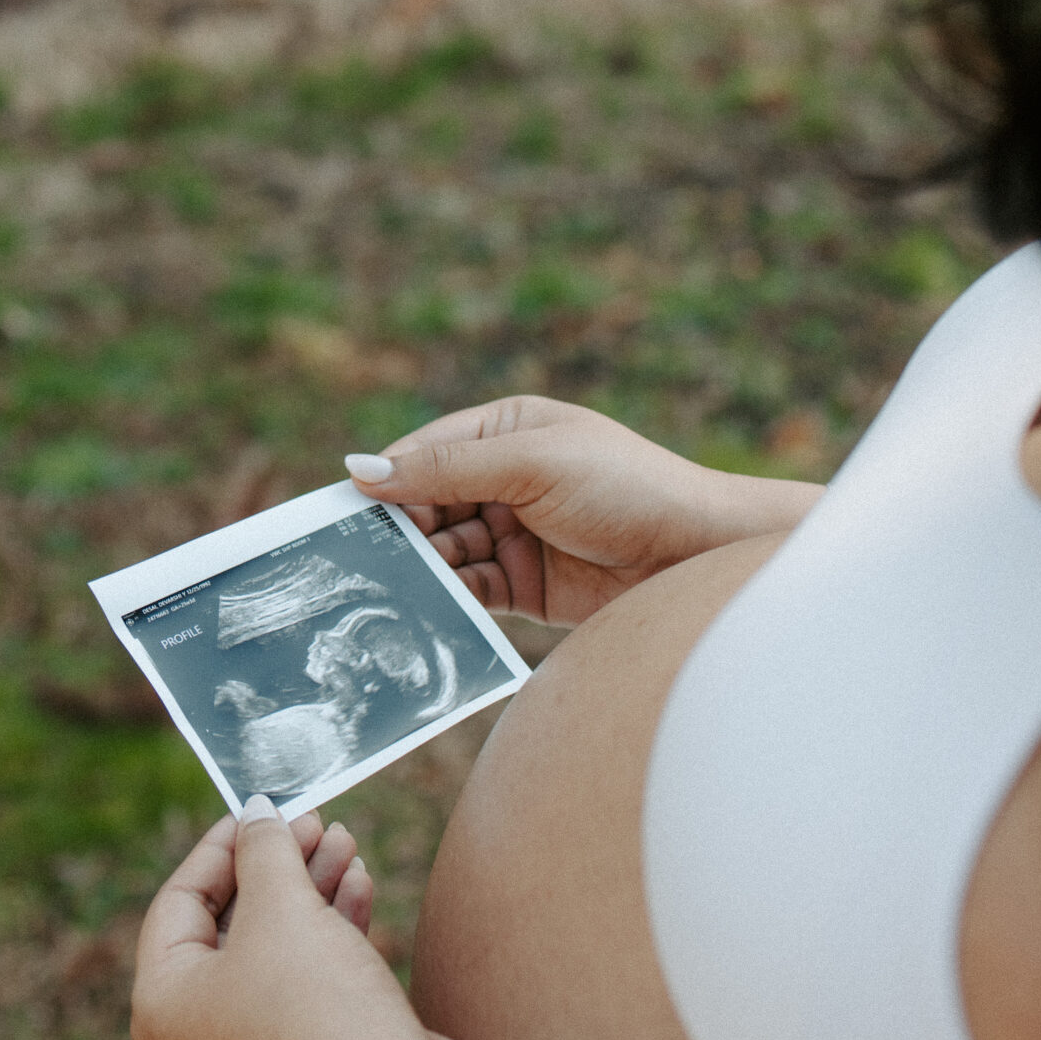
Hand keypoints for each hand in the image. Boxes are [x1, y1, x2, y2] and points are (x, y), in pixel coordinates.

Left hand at [132, 799, 469, 1039]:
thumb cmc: (318, 1008)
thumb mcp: (282, 910)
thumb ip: (264, 851)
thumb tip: (255, 812)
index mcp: (163, 1008)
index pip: (178, 904)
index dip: (221, 847)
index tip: (262, 809)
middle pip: (229, 928)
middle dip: (277, 867)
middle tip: (316, 823)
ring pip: (272, 955)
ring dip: (310, 892)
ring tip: (347, 843)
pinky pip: (303, 988)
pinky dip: (329, 937)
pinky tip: (360, 887)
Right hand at [346, 396, 820, 625]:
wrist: (698, 555)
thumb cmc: (627, 487)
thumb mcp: (532, 464)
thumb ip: (445, 468)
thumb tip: (361, 468)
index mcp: (508, 430)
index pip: (427, 450)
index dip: (387, 478)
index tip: (342, 510)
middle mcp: (506, 479)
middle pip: (429, 503)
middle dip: (400, 528)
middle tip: (359, 558)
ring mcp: (516, 533)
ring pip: (445, 550)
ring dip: (421, 566)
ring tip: (388, 587)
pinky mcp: (527, 586)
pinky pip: (471, 590)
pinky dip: (448, 598)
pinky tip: (425, 609)